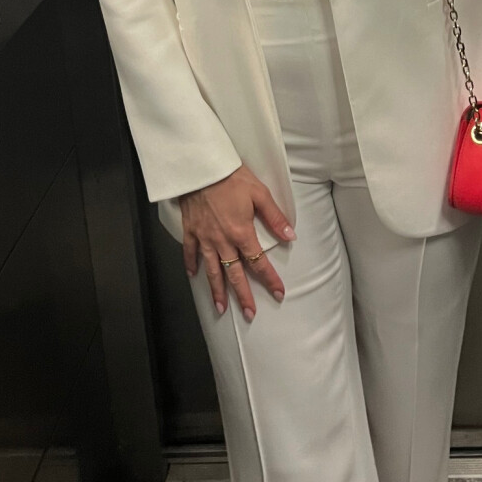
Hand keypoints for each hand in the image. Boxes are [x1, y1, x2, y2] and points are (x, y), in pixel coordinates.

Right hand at [180, 164, 294, 321]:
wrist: (201, 167)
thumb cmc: (232, 177)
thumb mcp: (259, 193)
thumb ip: (275, 218)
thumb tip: (291, 237)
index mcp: (241, 232)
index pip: (259, 262)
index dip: (270, 279)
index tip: (278, 293)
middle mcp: (222, 241)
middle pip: (234, 273)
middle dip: (243, 295)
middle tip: (249, 314)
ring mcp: (204, 237)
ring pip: (211, 270)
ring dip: (216, 290)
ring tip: (220, 308)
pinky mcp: (190, 230)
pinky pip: (190, 252)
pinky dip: (191, 265)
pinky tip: (193, 276)